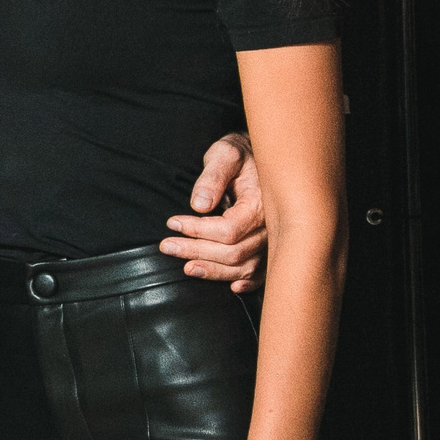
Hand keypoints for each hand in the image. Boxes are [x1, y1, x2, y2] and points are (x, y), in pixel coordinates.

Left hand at [164, 132, 264, 293]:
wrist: (262, 157)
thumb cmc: (240, 154)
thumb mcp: (224, 154)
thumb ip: (212, 176)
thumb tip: (199, 205)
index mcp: (261, 204)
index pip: (228, 230)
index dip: (198, 231)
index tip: (172, 222)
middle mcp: (271, 227)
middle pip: (234, 253)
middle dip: (196, 251)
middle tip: (166, 246)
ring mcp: (272, 239)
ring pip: (245, 266)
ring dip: (214, 270)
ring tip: (186, 268)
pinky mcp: (270, 246)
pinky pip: (262, 273)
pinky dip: (248, 282)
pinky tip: (232, 286)